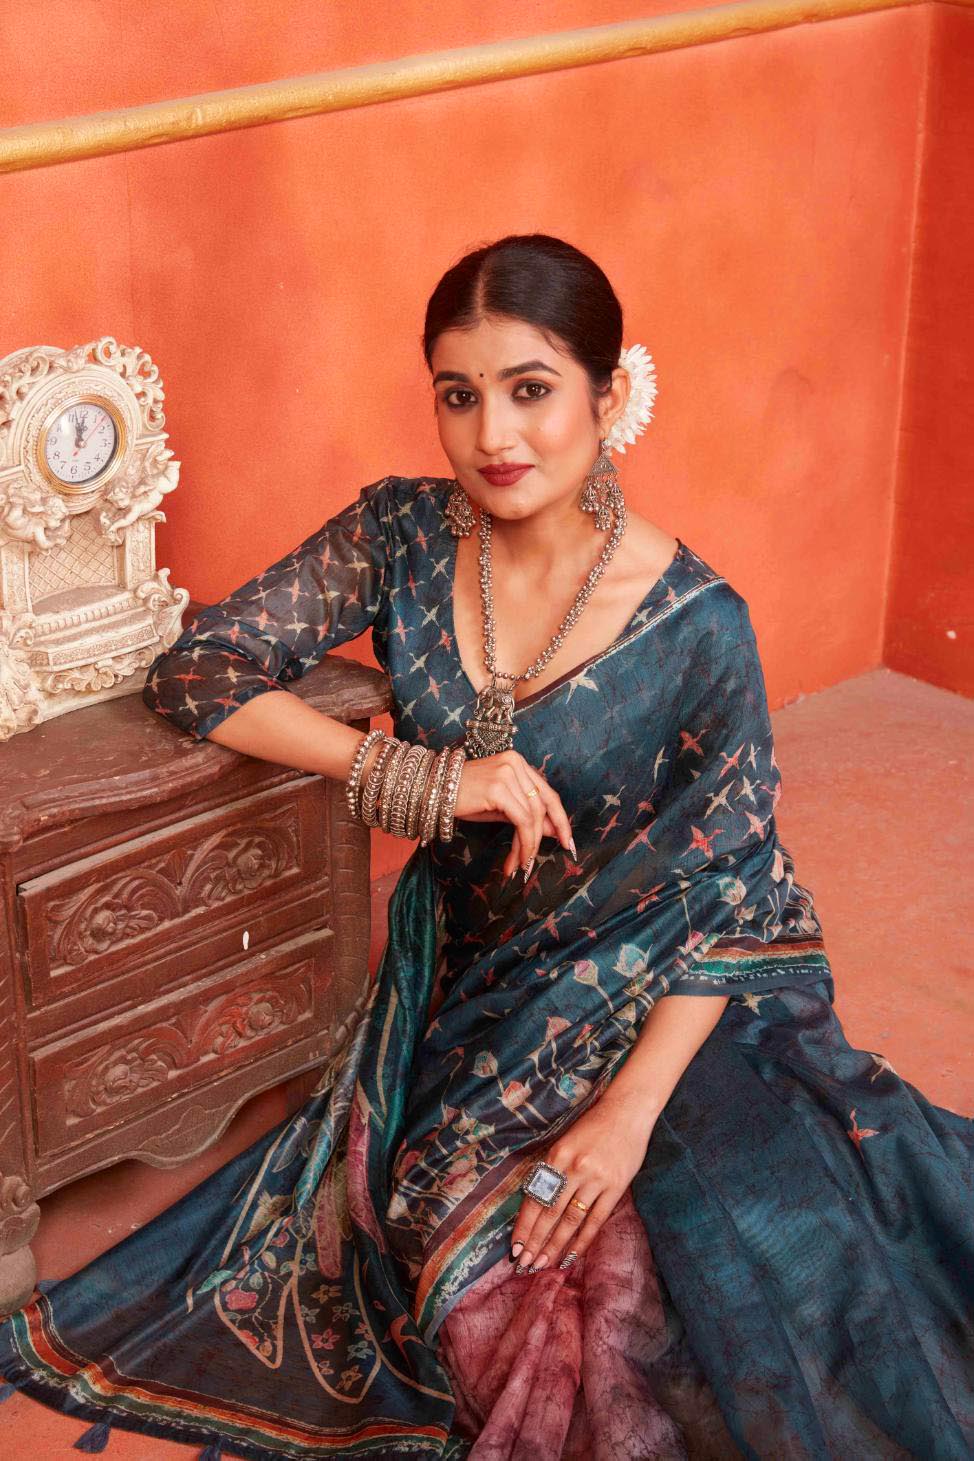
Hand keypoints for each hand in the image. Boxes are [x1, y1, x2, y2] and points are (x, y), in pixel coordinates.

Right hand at [452, 749, 574, 877]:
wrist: (430, 791)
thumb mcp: (499, 808)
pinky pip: (521, 821)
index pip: (547, 793)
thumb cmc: (462, 798)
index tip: (567, 841)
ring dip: (529, 846)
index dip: (560, 819)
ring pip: (532, 816)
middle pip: (543, 805)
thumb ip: (525, 815)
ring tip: (521, 865)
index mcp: (518, 763)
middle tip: (540, 861)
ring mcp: (507, 773)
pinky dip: (523, 843)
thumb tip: (553, 831)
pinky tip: (516, 859)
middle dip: (546, 836)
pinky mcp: (498, 788)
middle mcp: (515, 763)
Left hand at [509, 1091, 657, 1273]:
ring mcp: (596, 1179)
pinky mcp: (616, 1187)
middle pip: (550, 1213)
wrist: (627, 1111)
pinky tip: (572, 1255)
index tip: (514, 1247)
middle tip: (524, 1264)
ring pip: (570, 1220)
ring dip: (555, 1245)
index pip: (535, 1197)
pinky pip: (596, 1219)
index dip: (524, 1225)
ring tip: (543, 1264)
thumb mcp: (565, 1140)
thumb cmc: (593, 1125)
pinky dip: (583, 1240)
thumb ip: (552, 1168)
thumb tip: (536, 1203)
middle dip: (535, 1241)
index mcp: (557, 1155)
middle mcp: (574, 1168)